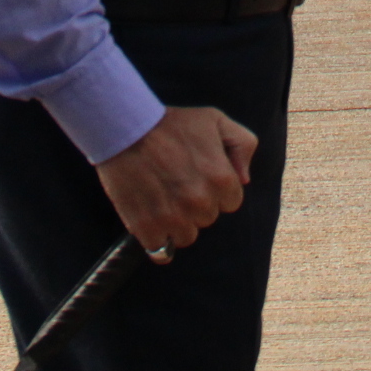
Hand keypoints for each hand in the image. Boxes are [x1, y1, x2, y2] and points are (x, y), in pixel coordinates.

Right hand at [96, 106, 256, 258]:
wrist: (125, 127)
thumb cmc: (171, 123)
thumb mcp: (215, 120)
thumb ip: (242, 144)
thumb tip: (244, 179)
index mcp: (221, 179)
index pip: (231, 202)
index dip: (215, 190)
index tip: (198, 177)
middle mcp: (200, 203)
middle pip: (207, 219)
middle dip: (196, 204)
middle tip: (177, 183)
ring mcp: (173, 218)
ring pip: (186, 236)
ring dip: (177, 224)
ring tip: (162, 199)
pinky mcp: (147, 228)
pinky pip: (160, 250)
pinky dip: (156, 239)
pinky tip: (151, 221)